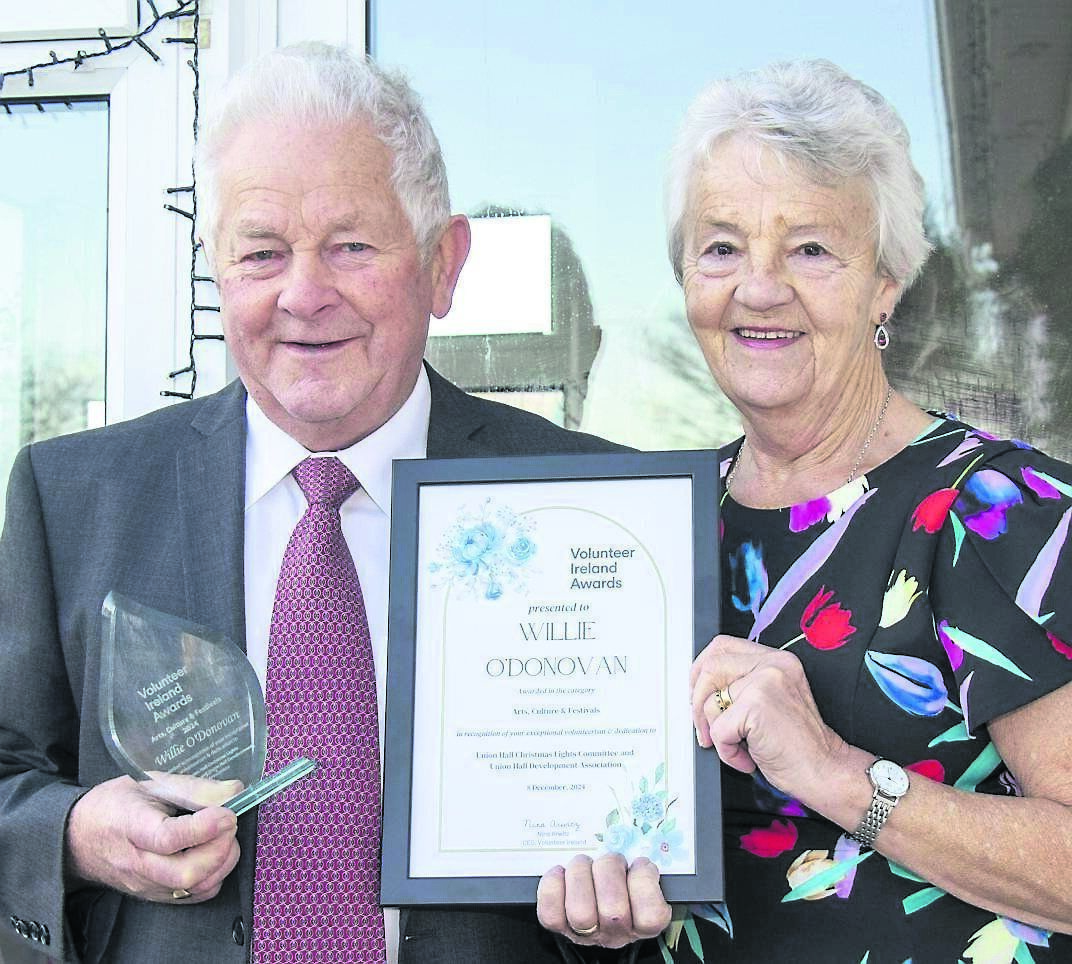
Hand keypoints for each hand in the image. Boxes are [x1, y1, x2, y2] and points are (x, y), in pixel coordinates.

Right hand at [66, 775, 239, 902]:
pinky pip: (194, 896)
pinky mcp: (155, 896)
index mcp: (131, 827)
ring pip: (193, 888)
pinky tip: (214, 853)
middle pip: (184, 872)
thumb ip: (193, 787)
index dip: (204, 828)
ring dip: (222, 862)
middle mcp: (137, 863)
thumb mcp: (150, 782)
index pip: (168, 838)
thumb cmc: (116, 804)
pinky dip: (214, 876)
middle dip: (220, 848)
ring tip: (224, 836)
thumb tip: (235, 792)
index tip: (226, 812)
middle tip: (229, 822)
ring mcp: (145, 885)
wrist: (78, 838)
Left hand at [536, 853, 671, 947]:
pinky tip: (561, 873)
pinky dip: (552, 884)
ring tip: (585, 864)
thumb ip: (642, 869)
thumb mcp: (640, 877)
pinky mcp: (559, 925)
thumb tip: (637, 857)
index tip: (639, 864)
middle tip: (608, 860)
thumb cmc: (623, 884)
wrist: (594, 905)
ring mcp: (586, 933)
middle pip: (613, 911)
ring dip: (581, 874)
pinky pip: (550, 911)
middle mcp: (615, 933)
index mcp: (642, 923)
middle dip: (609, 870)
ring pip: (580, 911)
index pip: (651, 916)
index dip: (643, 881)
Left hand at [690, 634, 848, 800]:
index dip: (701, 670)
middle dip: (697, 703)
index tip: (697, 695)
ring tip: (740, 747)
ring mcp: (766, 682)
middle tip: (706, 731)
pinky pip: (719, 730)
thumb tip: (700, 688)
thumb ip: (743, 685)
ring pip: (710, 702)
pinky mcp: (757, 705)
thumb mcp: (770, 701)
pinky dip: (727, 752)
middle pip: (710, 668)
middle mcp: (773, 664)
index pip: (722, 646)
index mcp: (777, 660)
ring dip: (716, 734)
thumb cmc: (798, 745)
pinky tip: (749, 758)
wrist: (827, 771)